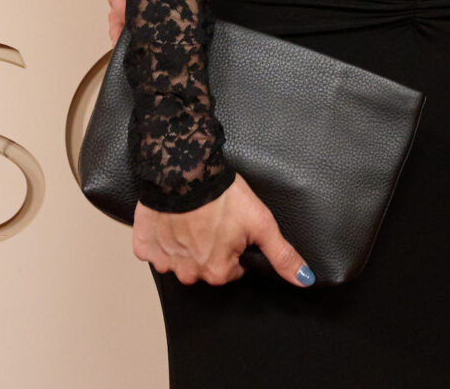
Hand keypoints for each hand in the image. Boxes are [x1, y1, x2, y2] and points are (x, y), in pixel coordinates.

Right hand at [132, 174, 314, 287]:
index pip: (233, 268)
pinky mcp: (145, 246)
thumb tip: (304, 279)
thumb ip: (282, 255)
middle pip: (205, 265)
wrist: (184, 169)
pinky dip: (162, 236)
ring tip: (193, 215)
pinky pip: (154, 249)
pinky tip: (171, 219)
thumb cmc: (223, 195)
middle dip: (211, 245)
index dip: (236, 244)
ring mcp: (164, 261)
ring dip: (185, 241)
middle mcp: (189, 273)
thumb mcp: (262, 222)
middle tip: (214, 218)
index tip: (232, 225)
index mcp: (218, 272)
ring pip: (180, 258)